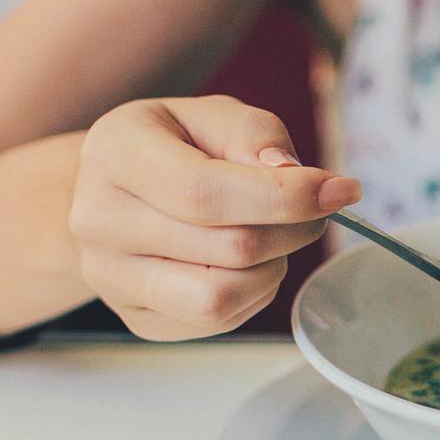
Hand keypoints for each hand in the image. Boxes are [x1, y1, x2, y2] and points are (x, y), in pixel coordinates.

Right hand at [69, 95, 360, 339]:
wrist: (113, 192)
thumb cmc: (173, 148)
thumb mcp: (211, 116)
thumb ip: (254, 135)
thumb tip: (292, 176)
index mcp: (116, 154)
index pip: (205, 193)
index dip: (284, 198)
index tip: (339, 190)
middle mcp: (100, 221)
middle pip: (229, 248)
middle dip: (293, 230)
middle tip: (314, 211)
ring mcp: (113, 278)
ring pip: (222, 298)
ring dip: (272, 268)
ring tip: (273, 238)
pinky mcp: (137, 318)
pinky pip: (217, 323)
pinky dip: (252, 294)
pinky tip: (248, 265)